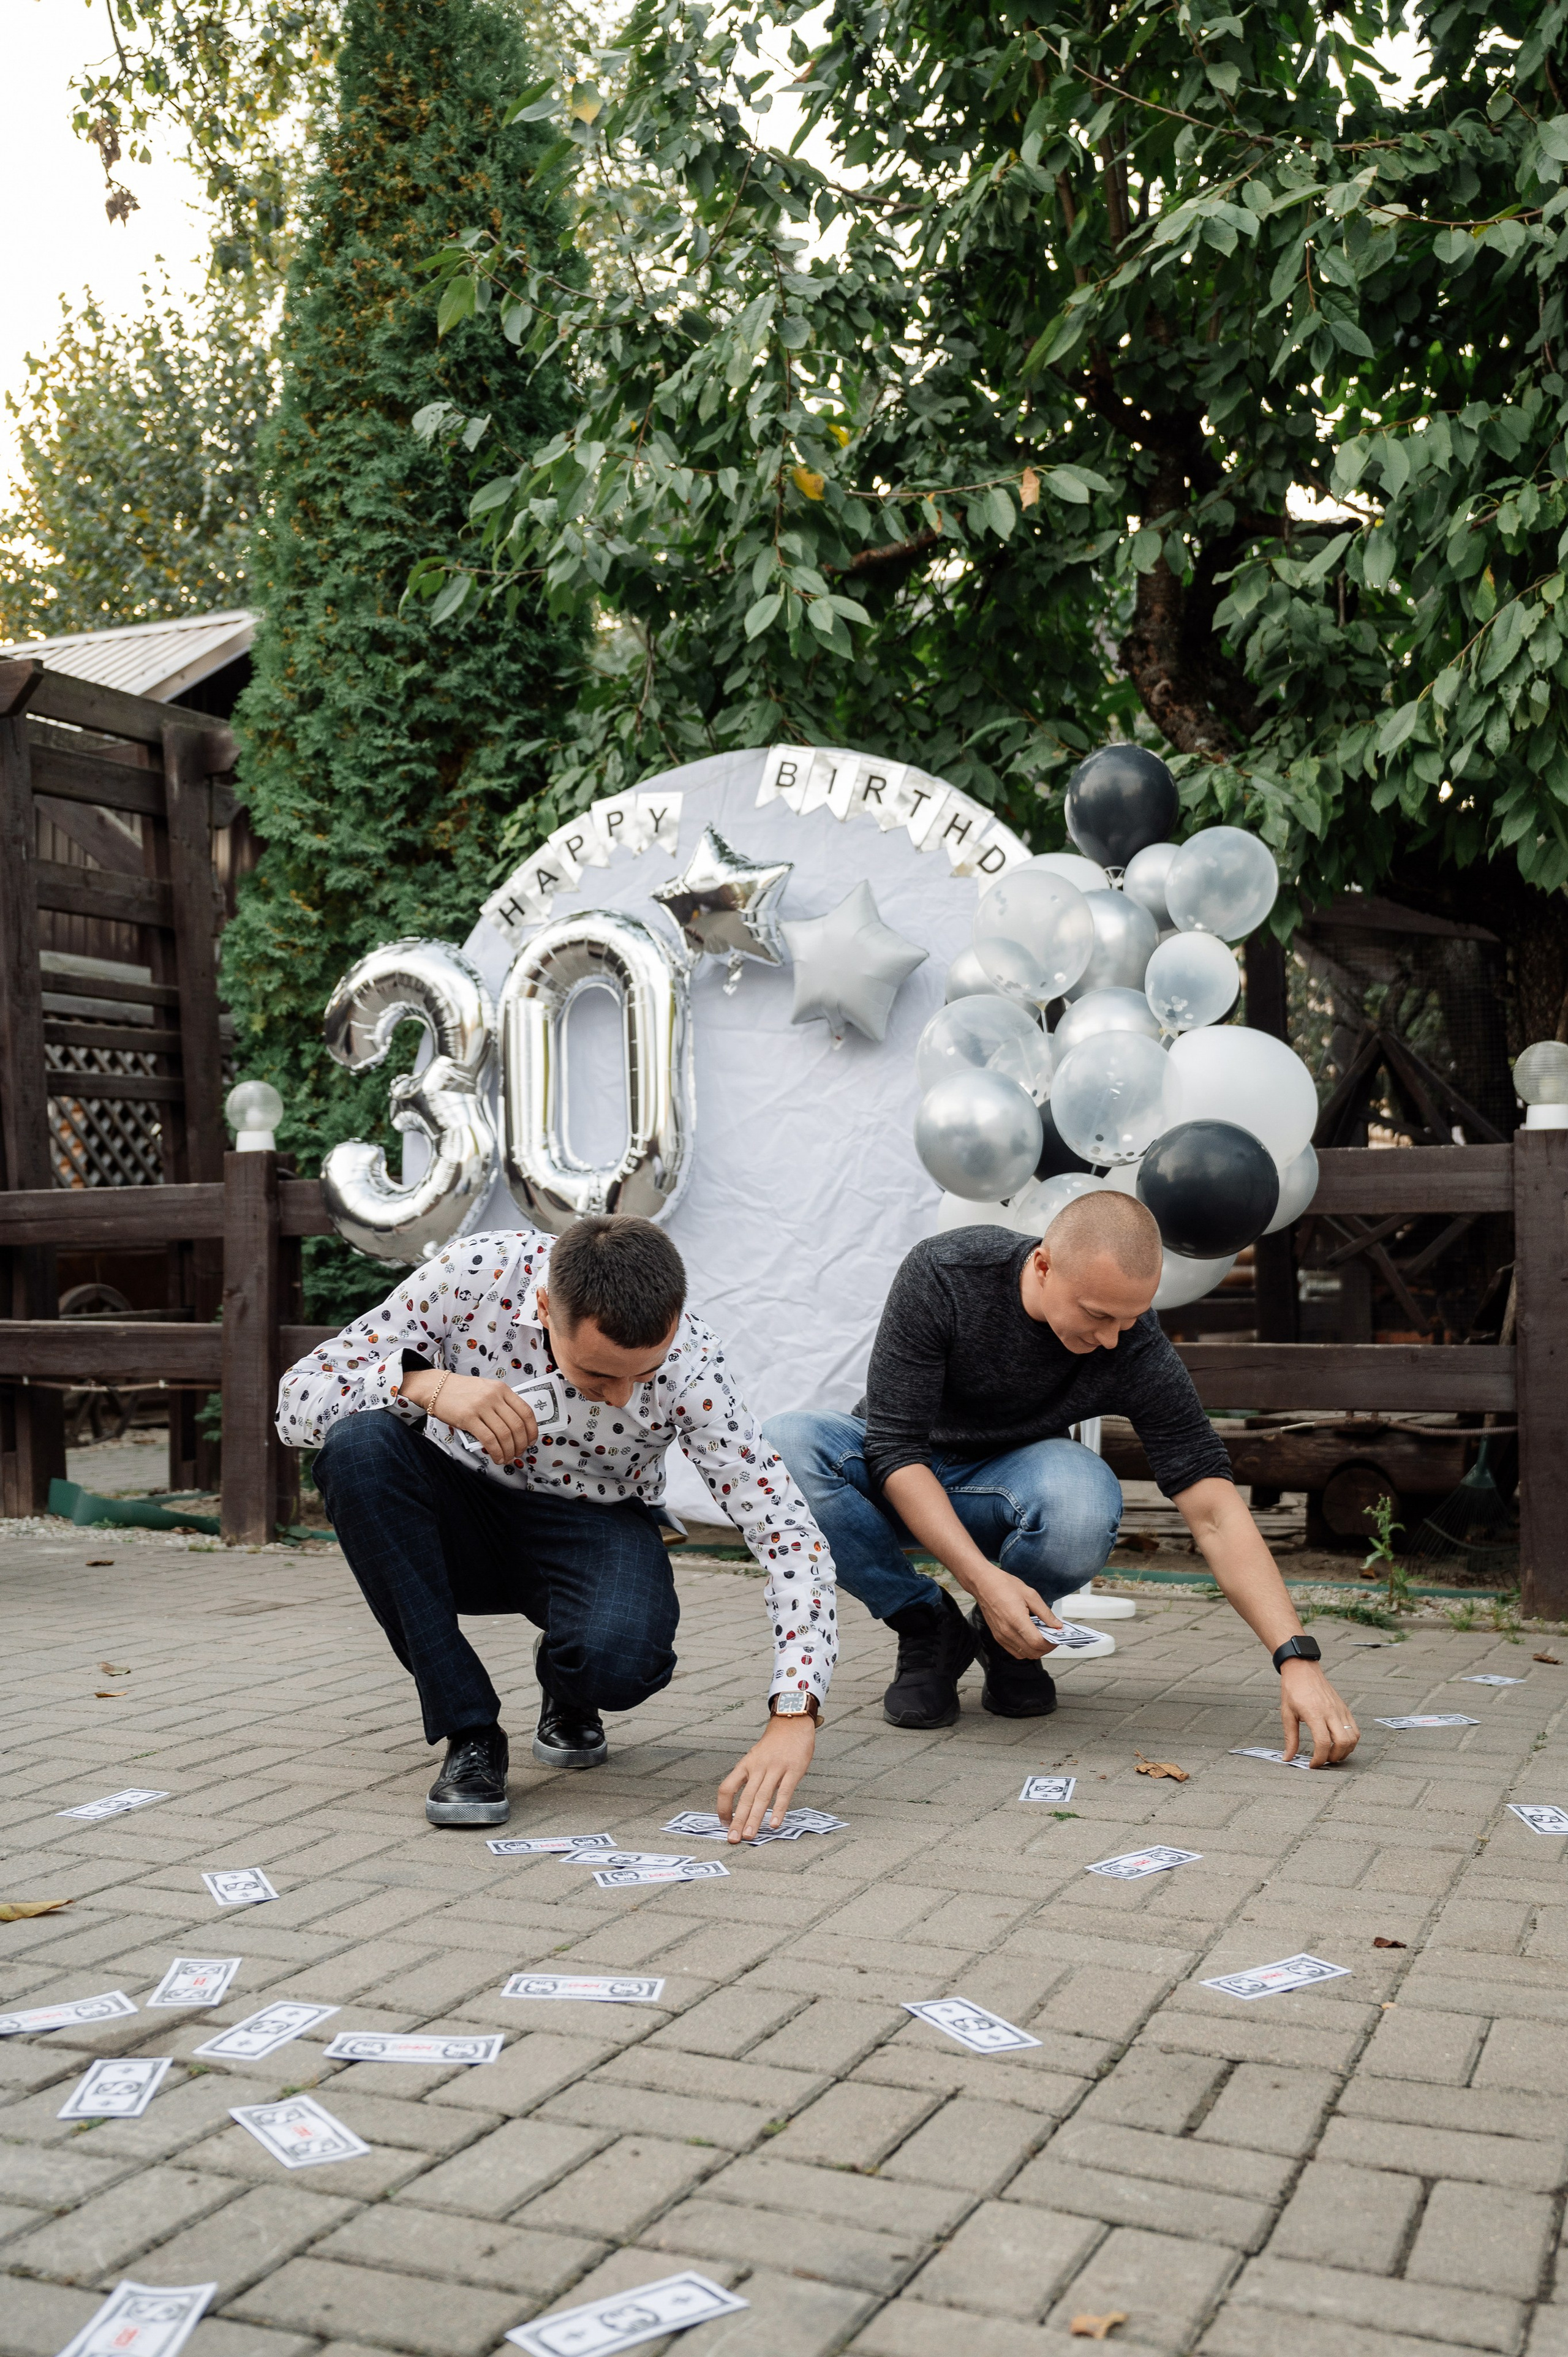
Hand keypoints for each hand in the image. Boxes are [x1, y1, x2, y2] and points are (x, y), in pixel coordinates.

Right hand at [404, 1371, 536, 1465]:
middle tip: (519, 1453)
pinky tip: (497, 1458)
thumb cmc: (463, 1391)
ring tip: (507, 1458)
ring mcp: (481, 1407)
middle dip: (521, 1444)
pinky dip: (496, 1452)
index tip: (531, 1441)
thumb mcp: (487, 1390)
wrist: (437, 1387)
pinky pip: (488, 1439)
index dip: (532, 1430)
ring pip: (504, 1434)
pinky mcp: (468, 1418)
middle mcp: (494, 1397)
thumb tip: (516, 1429)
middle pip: (516, 1426)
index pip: (525, 1411)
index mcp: (502, 1389)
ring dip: (509, 1451)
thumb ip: (501, 1404)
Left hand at [717, 1711, 815, 1842]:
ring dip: (755, 1819)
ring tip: (750, 1836)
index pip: (727, 1787)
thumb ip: (749, 1776)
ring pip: (762, 1797)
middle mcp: (758, 1767)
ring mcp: (776, 1769)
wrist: (792, 1721)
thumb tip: (742, 1802)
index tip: (724, 1823)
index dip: (723, 1807)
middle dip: (738, 1820)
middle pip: (744, 1797)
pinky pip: (784, 1793)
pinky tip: (774, 1823)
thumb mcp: (755, 1756)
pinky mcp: (793, 1771)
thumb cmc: (774, 1743)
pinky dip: (778, 1809)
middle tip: (733, 1839)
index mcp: (746, 1764)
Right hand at [970, 1567, 1056, 1659]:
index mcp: (1016, 1620)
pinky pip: (1015, 1652)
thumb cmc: (1003, 1586)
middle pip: (1032, 1652)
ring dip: (1036, 1650)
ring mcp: (1001, 1636)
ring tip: (1042, 1638)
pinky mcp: (998, 1637)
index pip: (1037, 1642)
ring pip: (1024, 1655)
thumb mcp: (1030, 1594)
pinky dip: (1025, 1650)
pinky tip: (1030, 1638)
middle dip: (1046, 1648)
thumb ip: (1045, 1612)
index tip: (1057, 1637)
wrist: (983, 1584)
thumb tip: (1056, 1625)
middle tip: (1052, 1638)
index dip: (1051, 1643)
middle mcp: (1007, 1631)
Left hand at [1281, 1659, 1359, 1766]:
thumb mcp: (1286, 1714)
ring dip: (1345, 1751)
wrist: (1302, 1670)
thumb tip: (1287, 1757)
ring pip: (1353, 1738)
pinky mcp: (1345, 1708)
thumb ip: (1290, 1738)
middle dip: (1334, 1758)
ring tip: (1332, 1754)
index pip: (1323, 1742)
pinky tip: (1340, 1744)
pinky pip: (1355, 1729)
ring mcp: (1340, 1710)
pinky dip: (1351, 1741)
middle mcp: (1331, 1712)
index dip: (1319, 1758)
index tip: (1312, 1765)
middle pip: (1342, 1742)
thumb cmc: (1293, 1690)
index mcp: (1314, 1713)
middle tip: (1323, 1760)